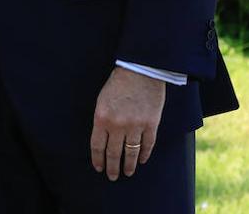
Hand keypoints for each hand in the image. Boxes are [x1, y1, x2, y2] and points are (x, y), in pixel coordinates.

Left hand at [90, 66, 165, 180]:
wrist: (141, 71)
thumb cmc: (118, 83)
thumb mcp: (102, 100)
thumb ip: (102, 120)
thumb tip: (102, 139)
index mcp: (102, 118)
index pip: (97, 146)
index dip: (98, 159)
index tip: (98, 168)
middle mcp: (118, 125)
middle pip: (113, 153)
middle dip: (112, 167)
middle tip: (112, 176)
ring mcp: (136, 126)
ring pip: (131, 153)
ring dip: (128, 165)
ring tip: (127, 173)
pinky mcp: (151, 124)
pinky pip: (147, 145)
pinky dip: (144, 155)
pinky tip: (141, 160)